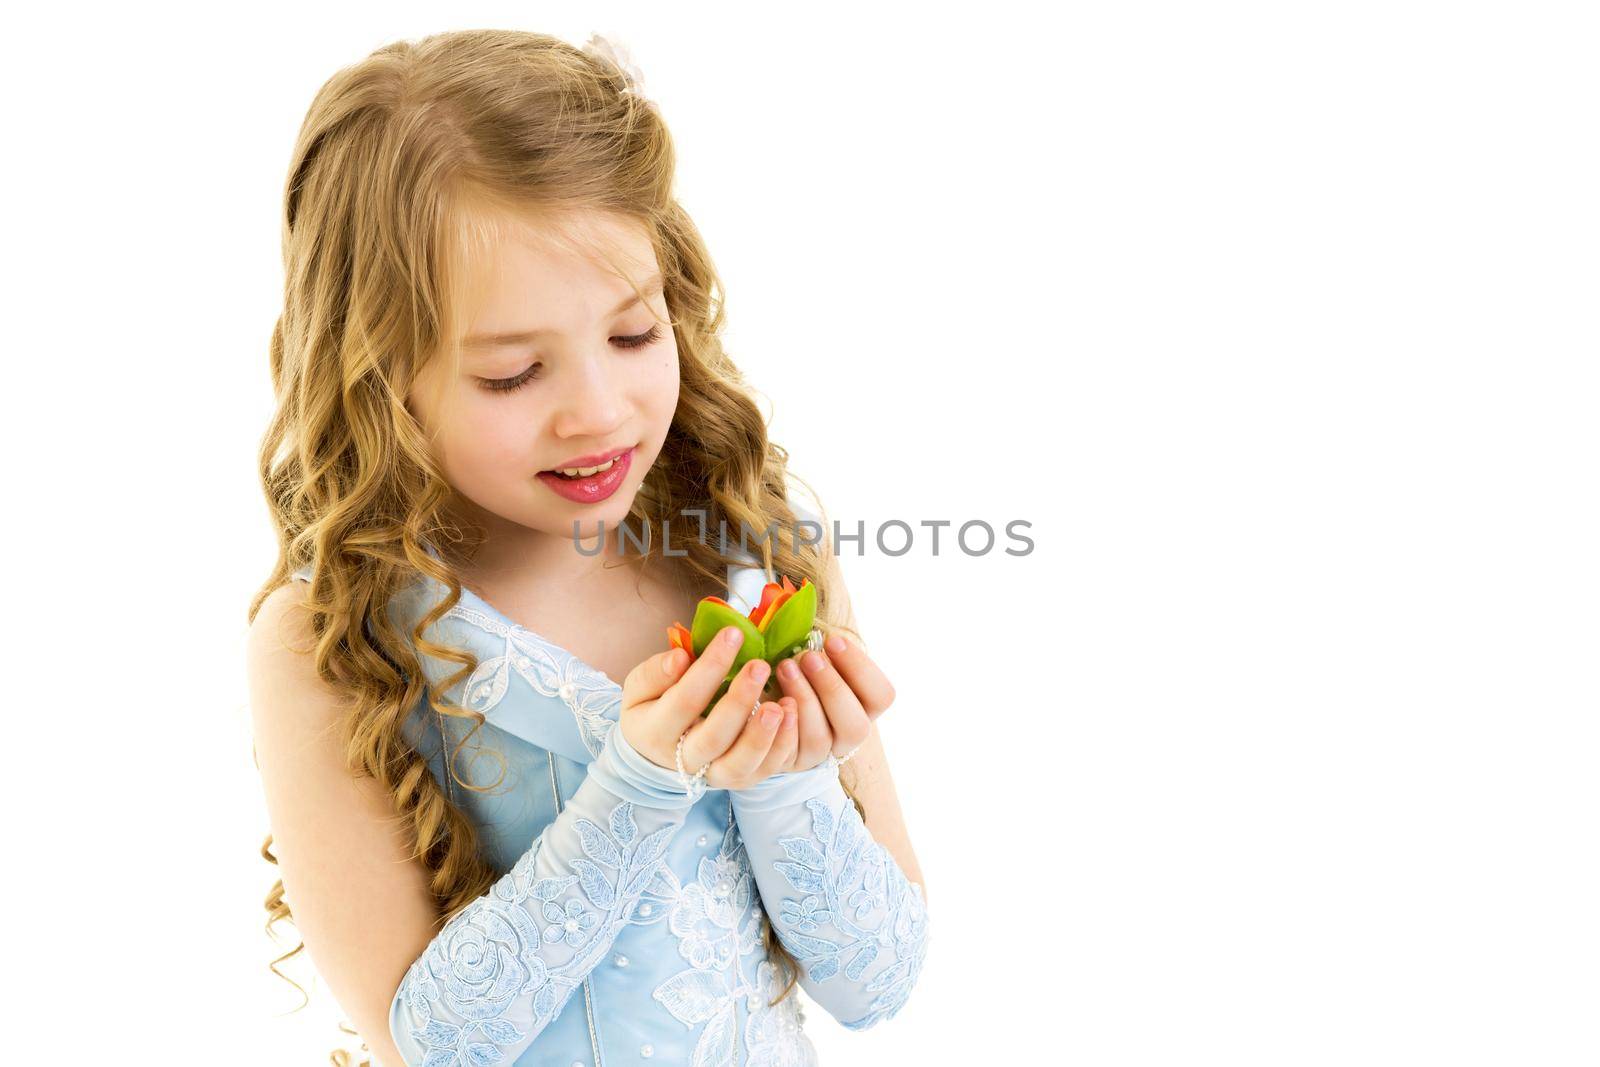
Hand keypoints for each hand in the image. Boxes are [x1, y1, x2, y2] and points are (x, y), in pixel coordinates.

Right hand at [619, 624, 801, 789]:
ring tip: (783, 703)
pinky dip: (781, 746)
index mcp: (655, 732)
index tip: (733, 634)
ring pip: (740, 763)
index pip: (685, 700)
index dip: (710, 667)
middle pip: (715, 737)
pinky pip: (764, 770)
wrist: (659, 751)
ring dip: (764, 734)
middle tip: (760, 665)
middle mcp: (685, 760)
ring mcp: (714, 775)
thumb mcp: (640, 688)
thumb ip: (655, 673)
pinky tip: (791, 715)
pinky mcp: (739, 779)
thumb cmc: (652, 708)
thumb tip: (680, 657)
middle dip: (740, 701)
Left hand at [769, 632, 895, 772]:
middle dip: (832, 688)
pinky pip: (788, 751)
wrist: (764, 701)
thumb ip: (826, 653)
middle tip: (808, 658)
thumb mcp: (817, 659)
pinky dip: (781, 724)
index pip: (882, 696)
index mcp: (864, 708)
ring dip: (803, 700)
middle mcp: (846, 735)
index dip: (860, 669)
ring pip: (821, 740)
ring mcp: (819, 753)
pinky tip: (772, 700)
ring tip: (784, 668)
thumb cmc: (798, 671)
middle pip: (856, 727)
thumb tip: (818, 638)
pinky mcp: (790, 762)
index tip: (832, 641)